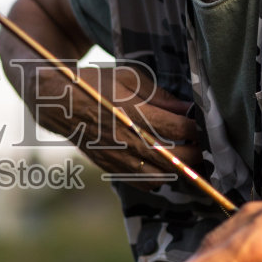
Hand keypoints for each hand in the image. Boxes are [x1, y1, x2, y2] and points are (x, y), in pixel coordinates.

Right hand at [21, 62, 200, 178]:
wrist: (57, 102)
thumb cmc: (95, 83)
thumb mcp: (128, 78)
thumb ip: (160, 96)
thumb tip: (186, 110)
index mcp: (132, 113)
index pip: (177, 129)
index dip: (196, 130)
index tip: (204, 126)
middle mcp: (125, 140)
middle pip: (173, 158)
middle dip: (195, 155)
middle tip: (205, 149)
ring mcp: (116, 157)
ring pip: (160, 177)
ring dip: (178, 171)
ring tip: (189, 160)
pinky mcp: (110, 167)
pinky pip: (142, 183)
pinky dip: (159, 179)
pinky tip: (165, 168)